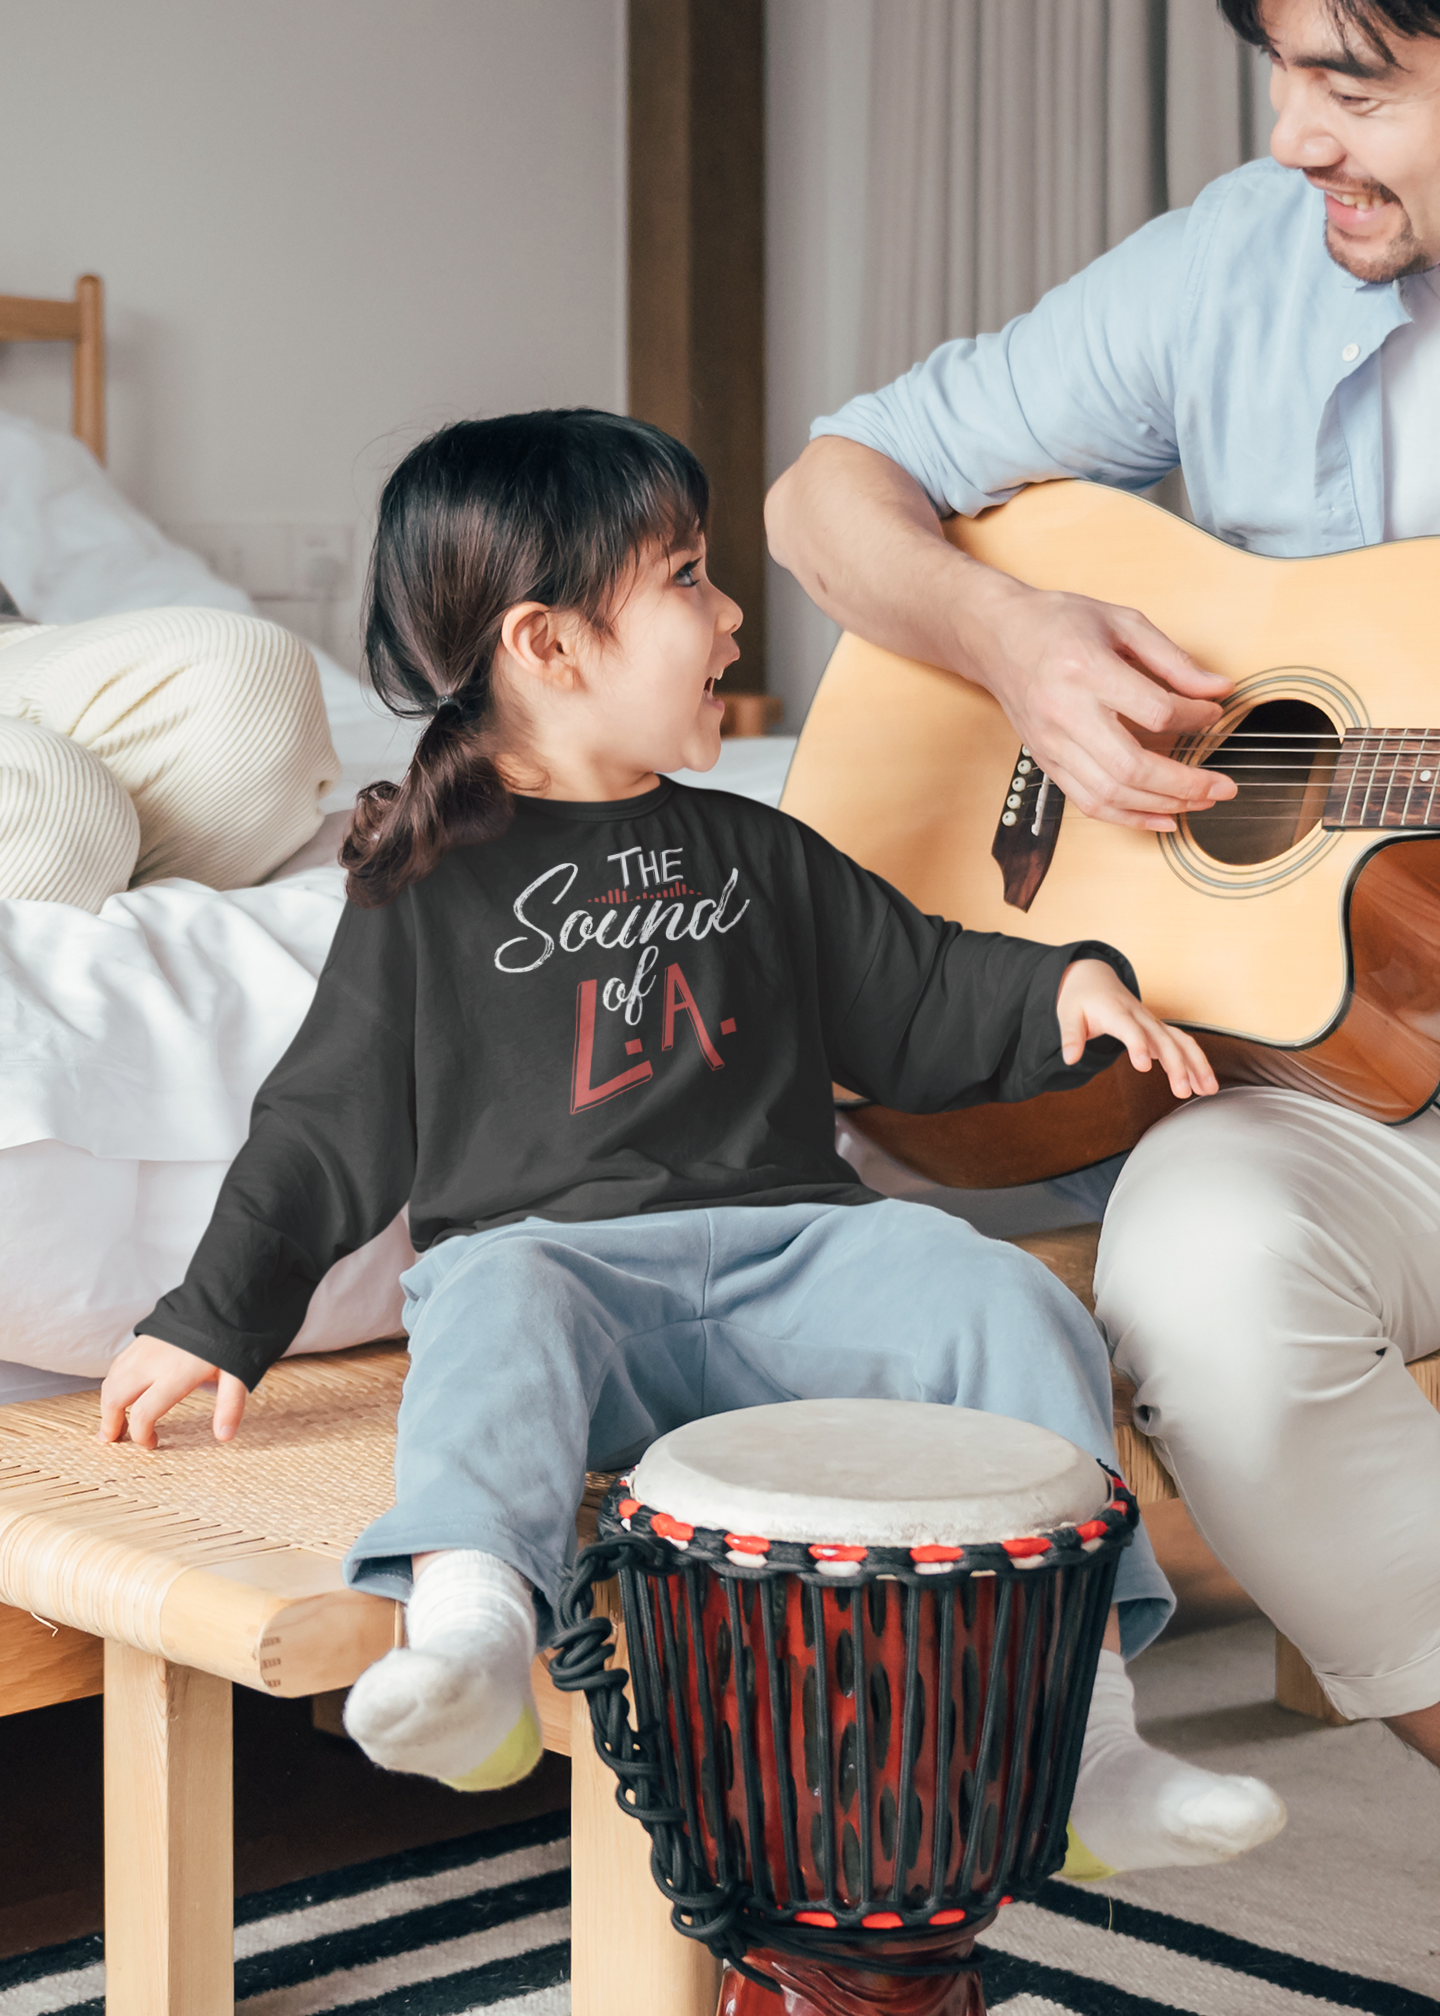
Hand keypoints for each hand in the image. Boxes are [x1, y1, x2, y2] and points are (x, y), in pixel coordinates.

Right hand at [99, 1334, 247, 1449]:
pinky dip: (112, 1385)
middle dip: (110, 1423)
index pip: (143, 1413)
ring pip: (110, 1382)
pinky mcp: (140, 1340)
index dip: (141, 1435)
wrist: (217, 1299)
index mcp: (174, 1374)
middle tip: (114, 1440)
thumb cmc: (228, 1339)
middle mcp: (151, 1363)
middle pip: (114, 1398)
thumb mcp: (237, 1373)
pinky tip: (121, 1395)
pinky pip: (116, 1367)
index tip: (152, 1443)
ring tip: (115, 1423)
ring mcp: (142, 1350)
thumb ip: (230, 1406)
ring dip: (107, 1405)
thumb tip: (224, 1437)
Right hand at [983, 581, 1237, 831]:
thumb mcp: (1123, 622)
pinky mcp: (1046, 761)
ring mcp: (1052, 743)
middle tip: (1223, 786)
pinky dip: (1129, 818)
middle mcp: (1065, 713)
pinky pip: (1089, 803)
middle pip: (1133, 767)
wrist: (997, 637)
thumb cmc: (1059, 623)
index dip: (1195, 717)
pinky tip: (1161, 818)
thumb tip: (1218, 689)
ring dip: (1162, 806)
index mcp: (1086, 669)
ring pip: (1110, 795)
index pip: (1155, 709)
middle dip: (1186, 784)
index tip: (1213, 714)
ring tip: (1199, 803)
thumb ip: (1173, 659)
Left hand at [1056, 959, 1216, 1100]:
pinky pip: (1183, 1044)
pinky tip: (1205, 1084)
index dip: (1139, 1046)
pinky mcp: (1159, 1029)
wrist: (1094, 979)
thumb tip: (1069, 1058)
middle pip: (1163, 1039)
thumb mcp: (1067, 1015)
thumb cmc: (1080, 999)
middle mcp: (1140, 1017)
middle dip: (1176, 1065)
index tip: (1144, 1067)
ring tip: (1209, 1090)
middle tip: (1182, 1091)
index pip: (1130, 1029)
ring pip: (1181, 1041)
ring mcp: (1153, 1022)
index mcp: (1116, 1012)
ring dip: (1197, 1064)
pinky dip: (1196, 1062)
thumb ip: (1070, 1036)